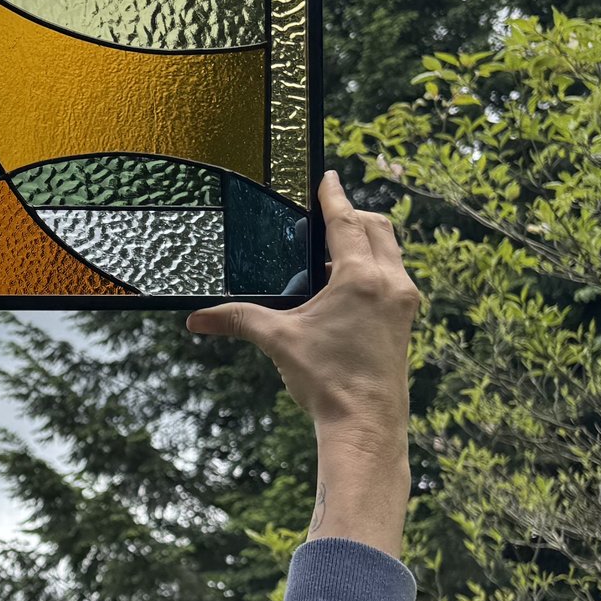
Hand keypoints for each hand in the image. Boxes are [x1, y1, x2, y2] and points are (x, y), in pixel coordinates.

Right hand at [185, 172, 418, 442]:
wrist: (365, 424)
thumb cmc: (326, 380)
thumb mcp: (278, 341)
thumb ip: (238, 319)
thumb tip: (194, 319)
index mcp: (360, 278)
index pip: (346, 222)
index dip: (334, 196)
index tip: (328, 176)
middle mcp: (390, 282)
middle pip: (378, 228)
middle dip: (353, 215)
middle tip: (328, 212)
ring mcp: (403, 301)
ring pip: (390, 251)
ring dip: (367, 240)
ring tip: (335, 249)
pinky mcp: (405, 319)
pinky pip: (394, 275)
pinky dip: (374, 265)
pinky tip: (348, 284)